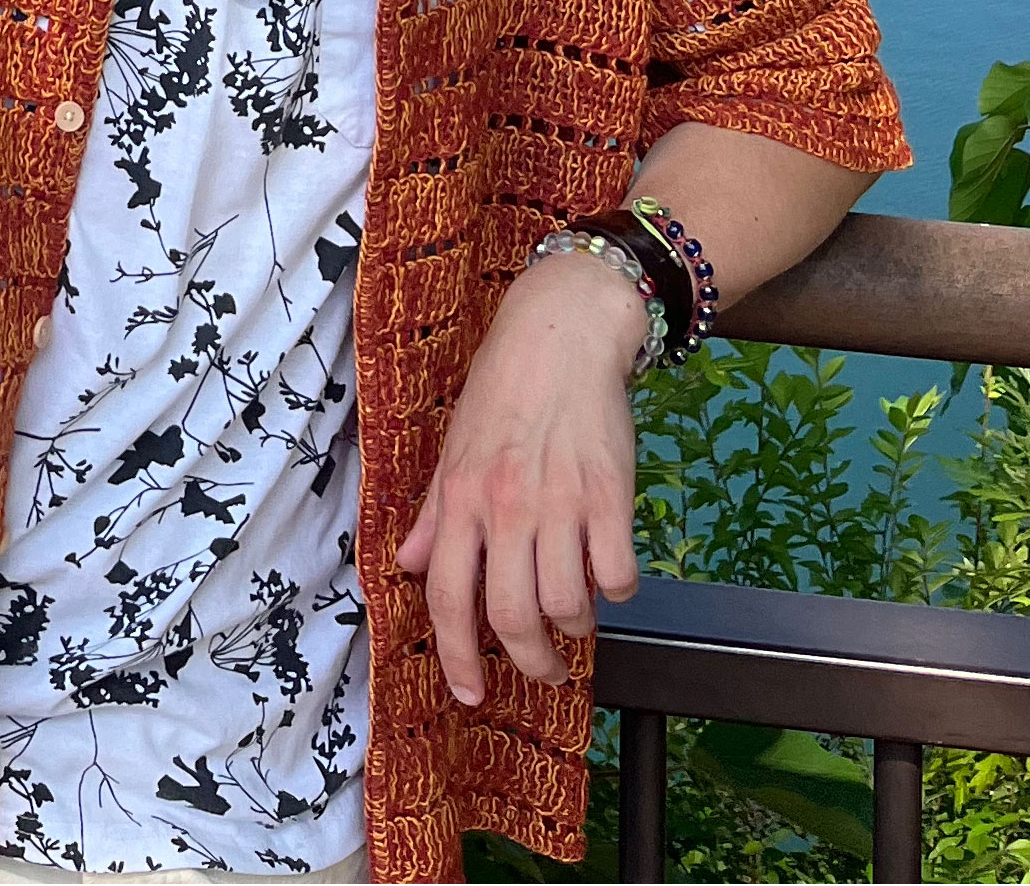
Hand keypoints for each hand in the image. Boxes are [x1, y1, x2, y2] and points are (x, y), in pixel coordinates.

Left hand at [394, 250, 645, 704]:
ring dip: (574, 626)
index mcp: (460, 497)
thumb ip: (436, 513)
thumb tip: (410, 566)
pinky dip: (616, 591)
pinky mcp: (611, 498)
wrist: (561, 334)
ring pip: (568, 606)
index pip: (450, 596)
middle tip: (542, 668)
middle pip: (513, 617)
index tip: (470, 694)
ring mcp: (561, 504)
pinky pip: (619, 578)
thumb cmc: (503, 390)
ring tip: (573, 612)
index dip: (457, 656)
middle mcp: (506, 507)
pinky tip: (608, 572)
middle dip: (529, 661)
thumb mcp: (454, 447)